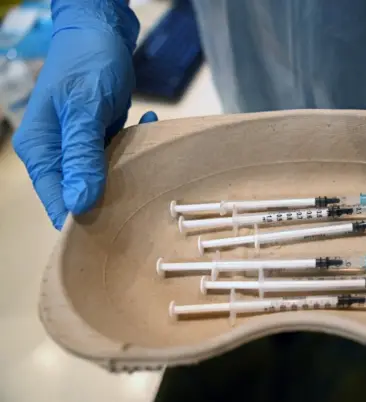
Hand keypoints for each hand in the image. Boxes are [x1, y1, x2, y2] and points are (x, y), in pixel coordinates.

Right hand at [12, 0, 139, 229]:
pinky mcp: (97, 138)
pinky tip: (147, 127)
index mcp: (41, 150)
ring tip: (150, 159)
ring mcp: (77, 147)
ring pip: (102, 179)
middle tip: (144, 196)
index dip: (83, 220)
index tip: (117, 231)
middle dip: (112, 200)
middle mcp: (55, 154)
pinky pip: (116, 157)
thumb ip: (83, 155)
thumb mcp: (85, 108)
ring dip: (128, 172)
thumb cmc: (88, 64)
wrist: (100, 31)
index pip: (56, 201)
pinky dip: (133, 149)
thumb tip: (79, 203)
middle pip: (80, 195)